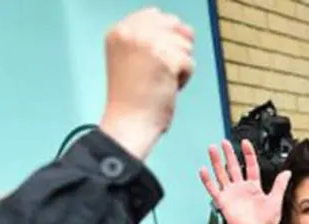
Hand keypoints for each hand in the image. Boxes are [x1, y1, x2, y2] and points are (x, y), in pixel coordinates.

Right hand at [99, 8, 194, 160]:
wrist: (129, 123)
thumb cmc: (134, 98)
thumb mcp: (135, 58)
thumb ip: (156, 37)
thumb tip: (187, 30)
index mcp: (119, 30)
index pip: (156, 15)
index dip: (164, 38)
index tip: (153, 61)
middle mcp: (131, 31)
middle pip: (174, 27)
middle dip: (173, 51)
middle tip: (156, 73)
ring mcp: (148, 43)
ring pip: (185, 45)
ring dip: (179, 67)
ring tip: (158, 82)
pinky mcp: (166, 58)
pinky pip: (189, 63)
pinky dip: (184, 79)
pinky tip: (166, 89)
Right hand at [200, 139, 290, 223]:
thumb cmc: (267, 222)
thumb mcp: (276, 200)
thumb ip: (280, 185)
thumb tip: (287, 172)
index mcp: (254, 187)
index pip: (250, 166)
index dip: (248, 154)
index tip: (245, 143)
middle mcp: (241, 189)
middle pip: (233, 167)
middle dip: (229, 154)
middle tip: (224, 142)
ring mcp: (231, 194)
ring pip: (221, 174)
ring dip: (216, 162)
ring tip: (212, 149)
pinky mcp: (223, 202)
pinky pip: (213, 189)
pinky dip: (207, 180)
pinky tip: (203, 170)